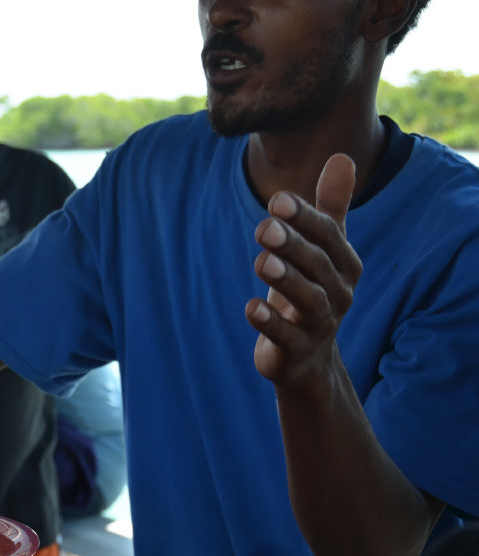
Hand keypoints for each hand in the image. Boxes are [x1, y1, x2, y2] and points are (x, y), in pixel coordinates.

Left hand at [245, 154, 362, 385]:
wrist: (305, 358)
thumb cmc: (309, 290)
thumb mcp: (321, 250)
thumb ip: (329, 208)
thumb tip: (342, 157)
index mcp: (345, 265)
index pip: (328, 235)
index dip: (304, 218)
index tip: (277, 200)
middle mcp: (339, 293)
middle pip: (317, 265)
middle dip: (292, 245)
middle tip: (263, 227)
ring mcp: (320, 324)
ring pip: (307, 299)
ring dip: (284, 279)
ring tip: (261, 261)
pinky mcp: (297, 351)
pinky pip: (286, 335)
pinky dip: (269, 322)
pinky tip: (251, 307)